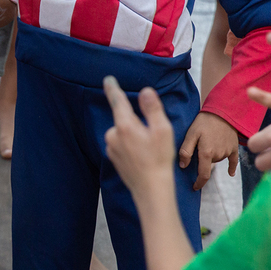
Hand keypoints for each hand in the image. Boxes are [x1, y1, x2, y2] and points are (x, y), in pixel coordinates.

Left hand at [103, 77, 176, 197]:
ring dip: (134, 135)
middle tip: (152, 138)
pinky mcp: (113, 157)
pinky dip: (131, 146)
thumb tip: (145, 91)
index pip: (117, 101)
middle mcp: (113, 135)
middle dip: (136, 122)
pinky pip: (122, 144)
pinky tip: (142, 157)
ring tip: (149, 150)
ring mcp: (111, 147)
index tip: (108, 80)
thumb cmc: (159, 159)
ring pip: (123, 132)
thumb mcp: (162, 130)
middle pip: (124, 119)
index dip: (113, 89)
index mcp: (124, 125)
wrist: (151, 189)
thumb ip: (152, 108)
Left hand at [179, 111, 239, 189]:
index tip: (194, 188)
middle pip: (208, 165)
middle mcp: (218, 155)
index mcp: (206, 153)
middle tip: (197, 148)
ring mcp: (227, 152)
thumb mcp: (191, 134)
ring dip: (211, 157)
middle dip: (202, 162)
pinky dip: (231, 167)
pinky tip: (230, 173)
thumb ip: (186, 150)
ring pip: (216, 160)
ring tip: (208, 142)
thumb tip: (183, 166)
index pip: (203, 175)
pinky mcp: (234, 148)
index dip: (199, 183)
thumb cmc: (204, 122)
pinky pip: (233, 161)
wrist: (223, 111)